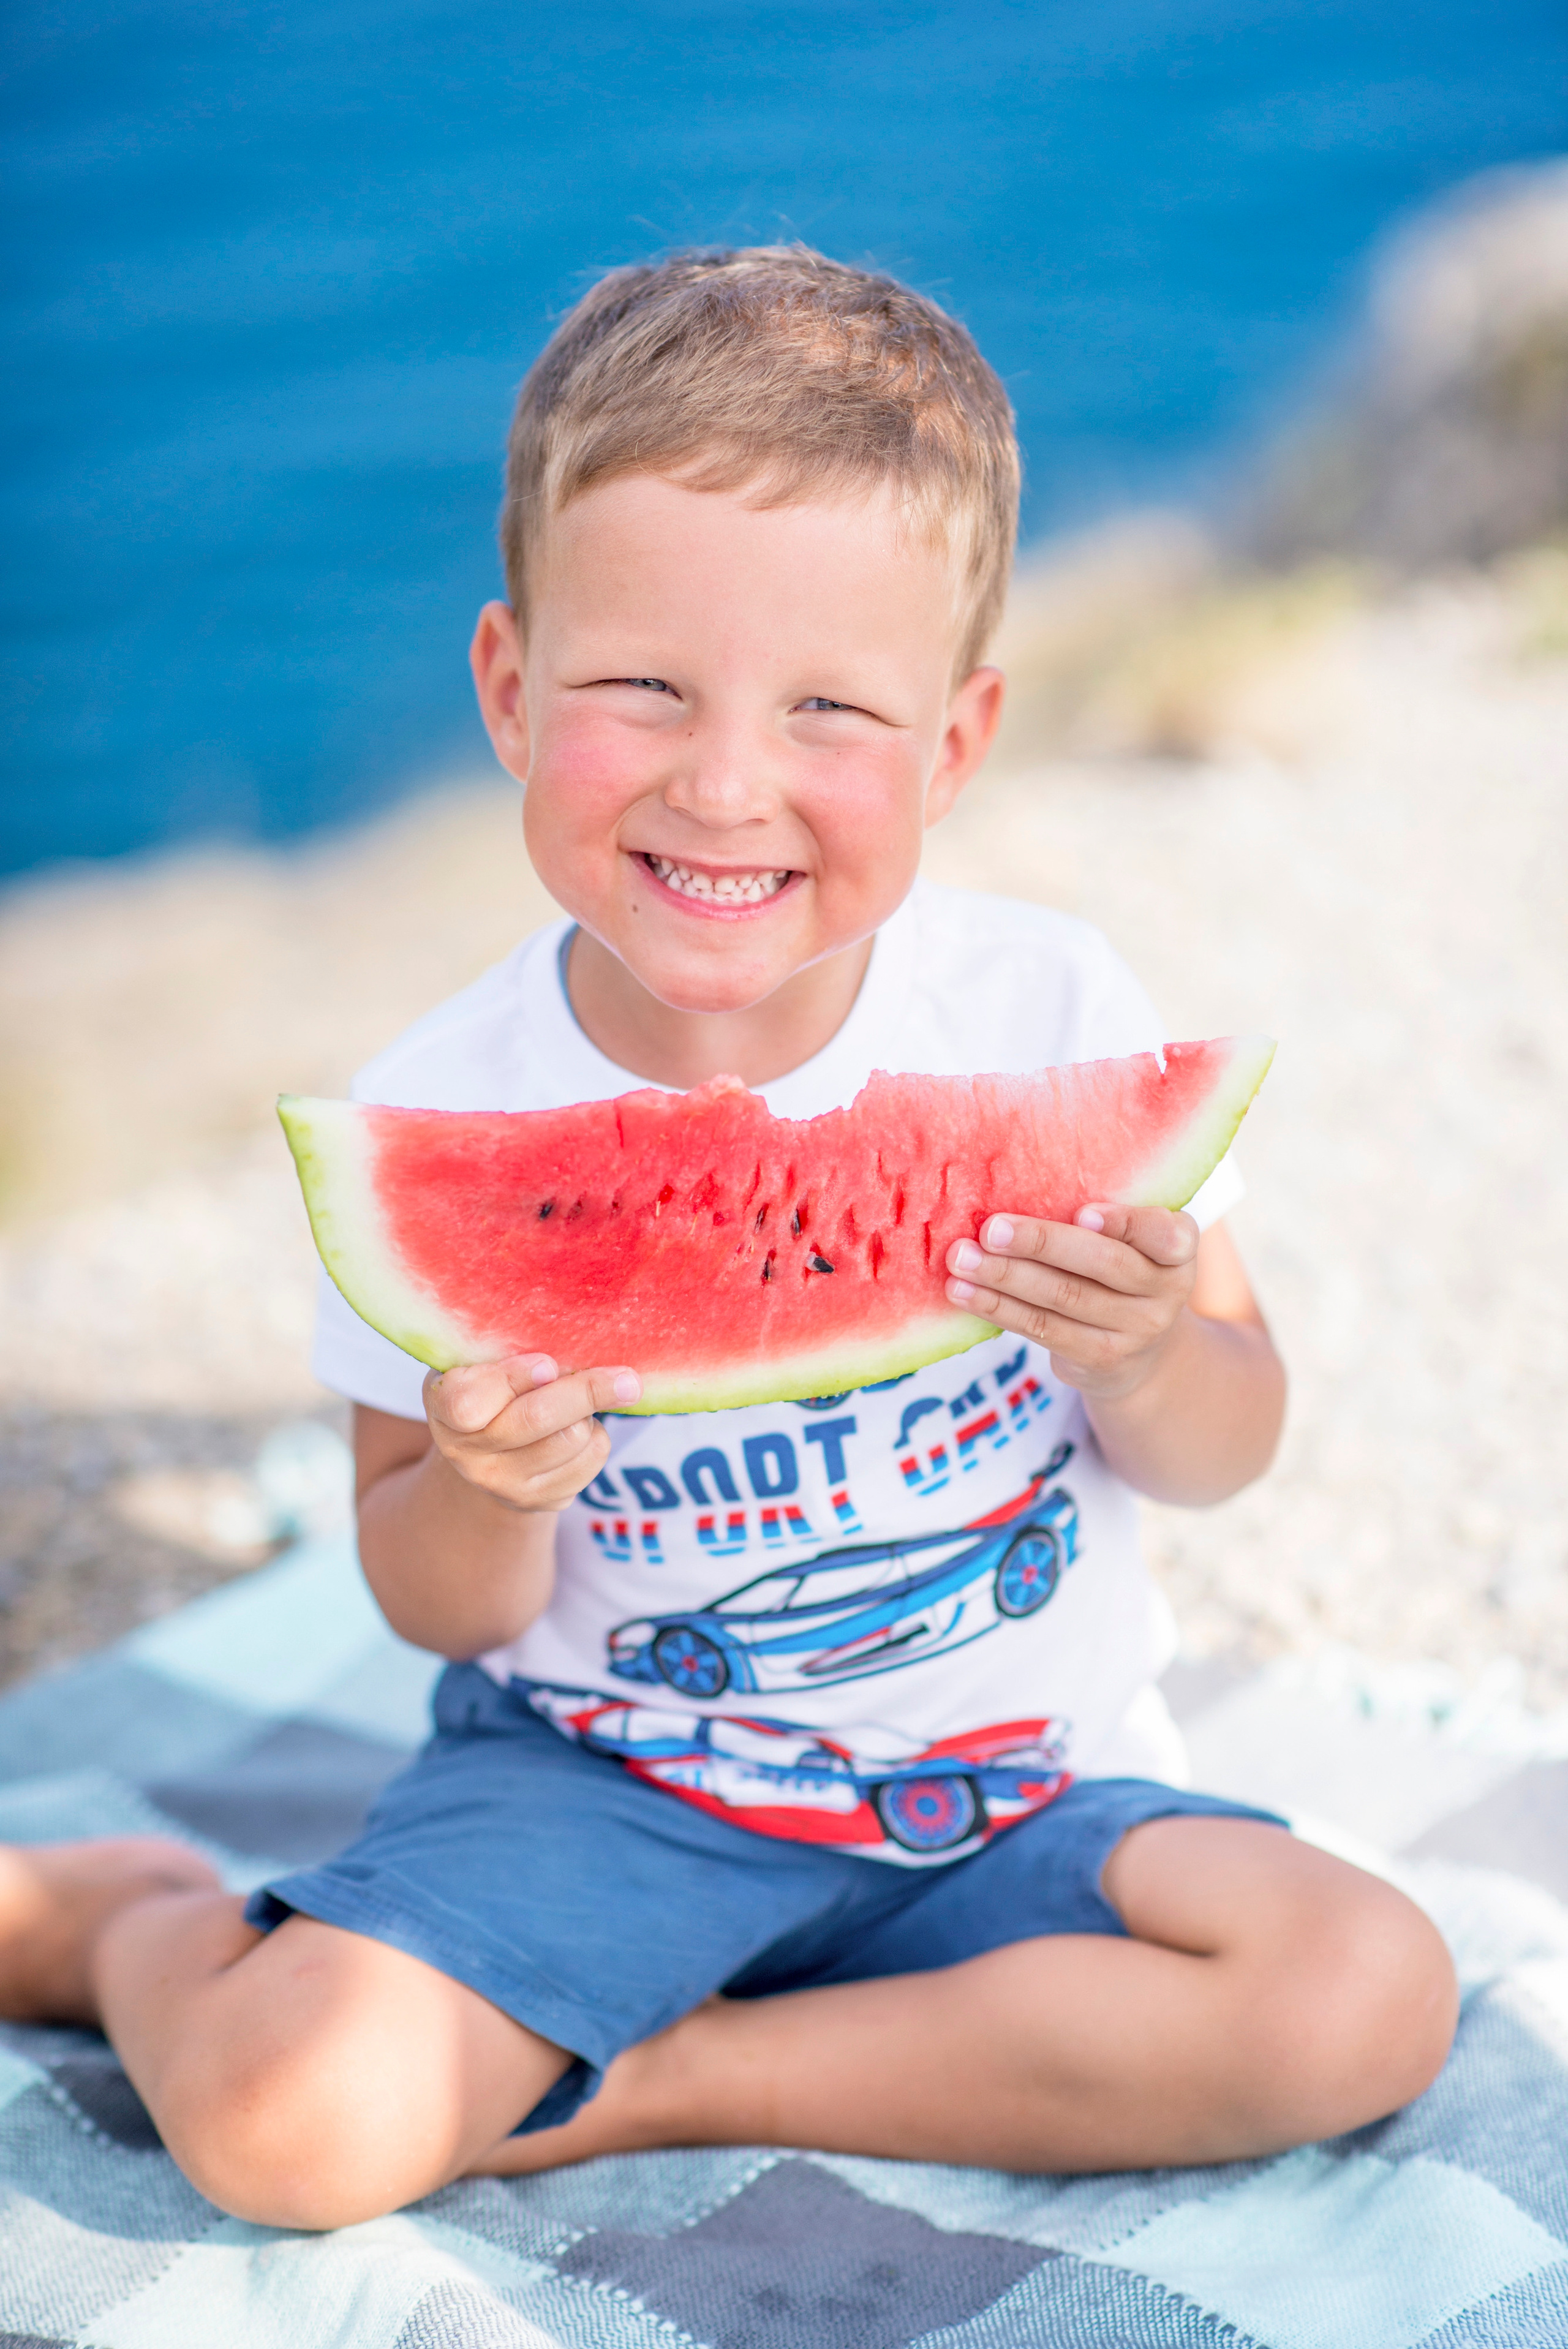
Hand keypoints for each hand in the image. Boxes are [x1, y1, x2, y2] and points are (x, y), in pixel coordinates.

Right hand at [423, 1355, 641, 1513]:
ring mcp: (501, 1483)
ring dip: (587, 1412)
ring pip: (572, 1439)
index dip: (513, 1380)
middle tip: (626, 1377)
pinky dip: (596, 1437)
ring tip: (576, 1401)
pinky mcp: (540, 1501)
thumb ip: (508, 1349)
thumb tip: (568, 1351)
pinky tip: (578, 1427)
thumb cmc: (490, 1384)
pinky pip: (591, 1460)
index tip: (548, 1364)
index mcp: (443, 1407)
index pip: (470, 1404)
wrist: (486, 1450)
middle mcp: (465, 1453)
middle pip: (537, 1419)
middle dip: (587, 1390)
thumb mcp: (481, 1358)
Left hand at [945, 1205, 1198, 1401]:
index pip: (1165, 1234)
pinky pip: (1042, 1328)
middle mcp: (1166, 1291)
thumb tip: (1015, 1182)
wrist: (1141, 1353)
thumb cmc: (1121, 1271)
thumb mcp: (1131, 1241)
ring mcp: (1136, 1330)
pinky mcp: (1100, 1358)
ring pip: (1064, 1297)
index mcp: (1178, 1249)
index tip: (1084, 1213)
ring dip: (1005, 1276)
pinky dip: (998, 1307)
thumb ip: (1099, 1218)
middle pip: (1102, 1263)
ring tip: (961, 1258)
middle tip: (991, 1229)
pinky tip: (964, 1292)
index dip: (1127, 1223)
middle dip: (1041, 1243)